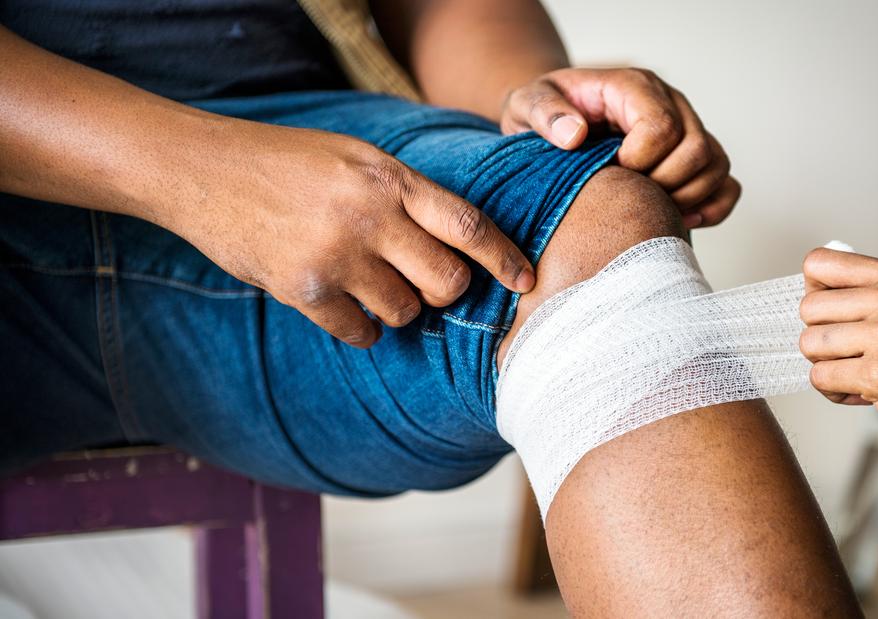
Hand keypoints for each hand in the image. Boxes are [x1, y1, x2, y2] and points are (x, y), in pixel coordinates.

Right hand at [164, 119, 533, 347]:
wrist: (204, 171)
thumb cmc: (291, 163)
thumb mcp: (359, 158)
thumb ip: (410, 196)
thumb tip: (464, 251)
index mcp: (391, 178)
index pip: (469, 227)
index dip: (505, 260)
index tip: (526, 282)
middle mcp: (370, 217)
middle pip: (447, 282)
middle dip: (446, 291)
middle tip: (427, 284)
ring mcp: (336, 255)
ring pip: (406, 312)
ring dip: (398, 307)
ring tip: (368, 281)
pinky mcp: (303, 290)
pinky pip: (361, 334)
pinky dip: (360, 328)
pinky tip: (341, 302)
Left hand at [500, 67, 739, 228]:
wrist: (556, 121)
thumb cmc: (544, 114)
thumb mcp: (528, 104)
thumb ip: (545, 113)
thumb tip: (574, 135)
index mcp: (633, 87)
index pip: (661, 126)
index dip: (639, 160)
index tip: (611, 172)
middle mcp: (671, 103)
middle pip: (697, 149)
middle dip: (663, 184)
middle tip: (629, 195)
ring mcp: (688, 129)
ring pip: (717, 165)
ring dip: (688, 197)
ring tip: (649, 209)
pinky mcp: (695, 158)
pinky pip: (727, 184)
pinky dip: (712, 206)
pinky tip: (680, 219)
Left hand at [798, 248, 877, 462]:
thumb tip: (819, 295)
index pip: (820, 263)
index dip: (814, 291)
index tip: (830, 312)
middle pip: (808, 307)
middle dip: (820, 335)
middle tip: (848, 353)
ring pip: (809, 344)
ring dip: (826, 366)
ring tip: (858, 376)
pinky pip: (821, 378)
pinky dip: (835, 393)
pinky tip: (865, 395)